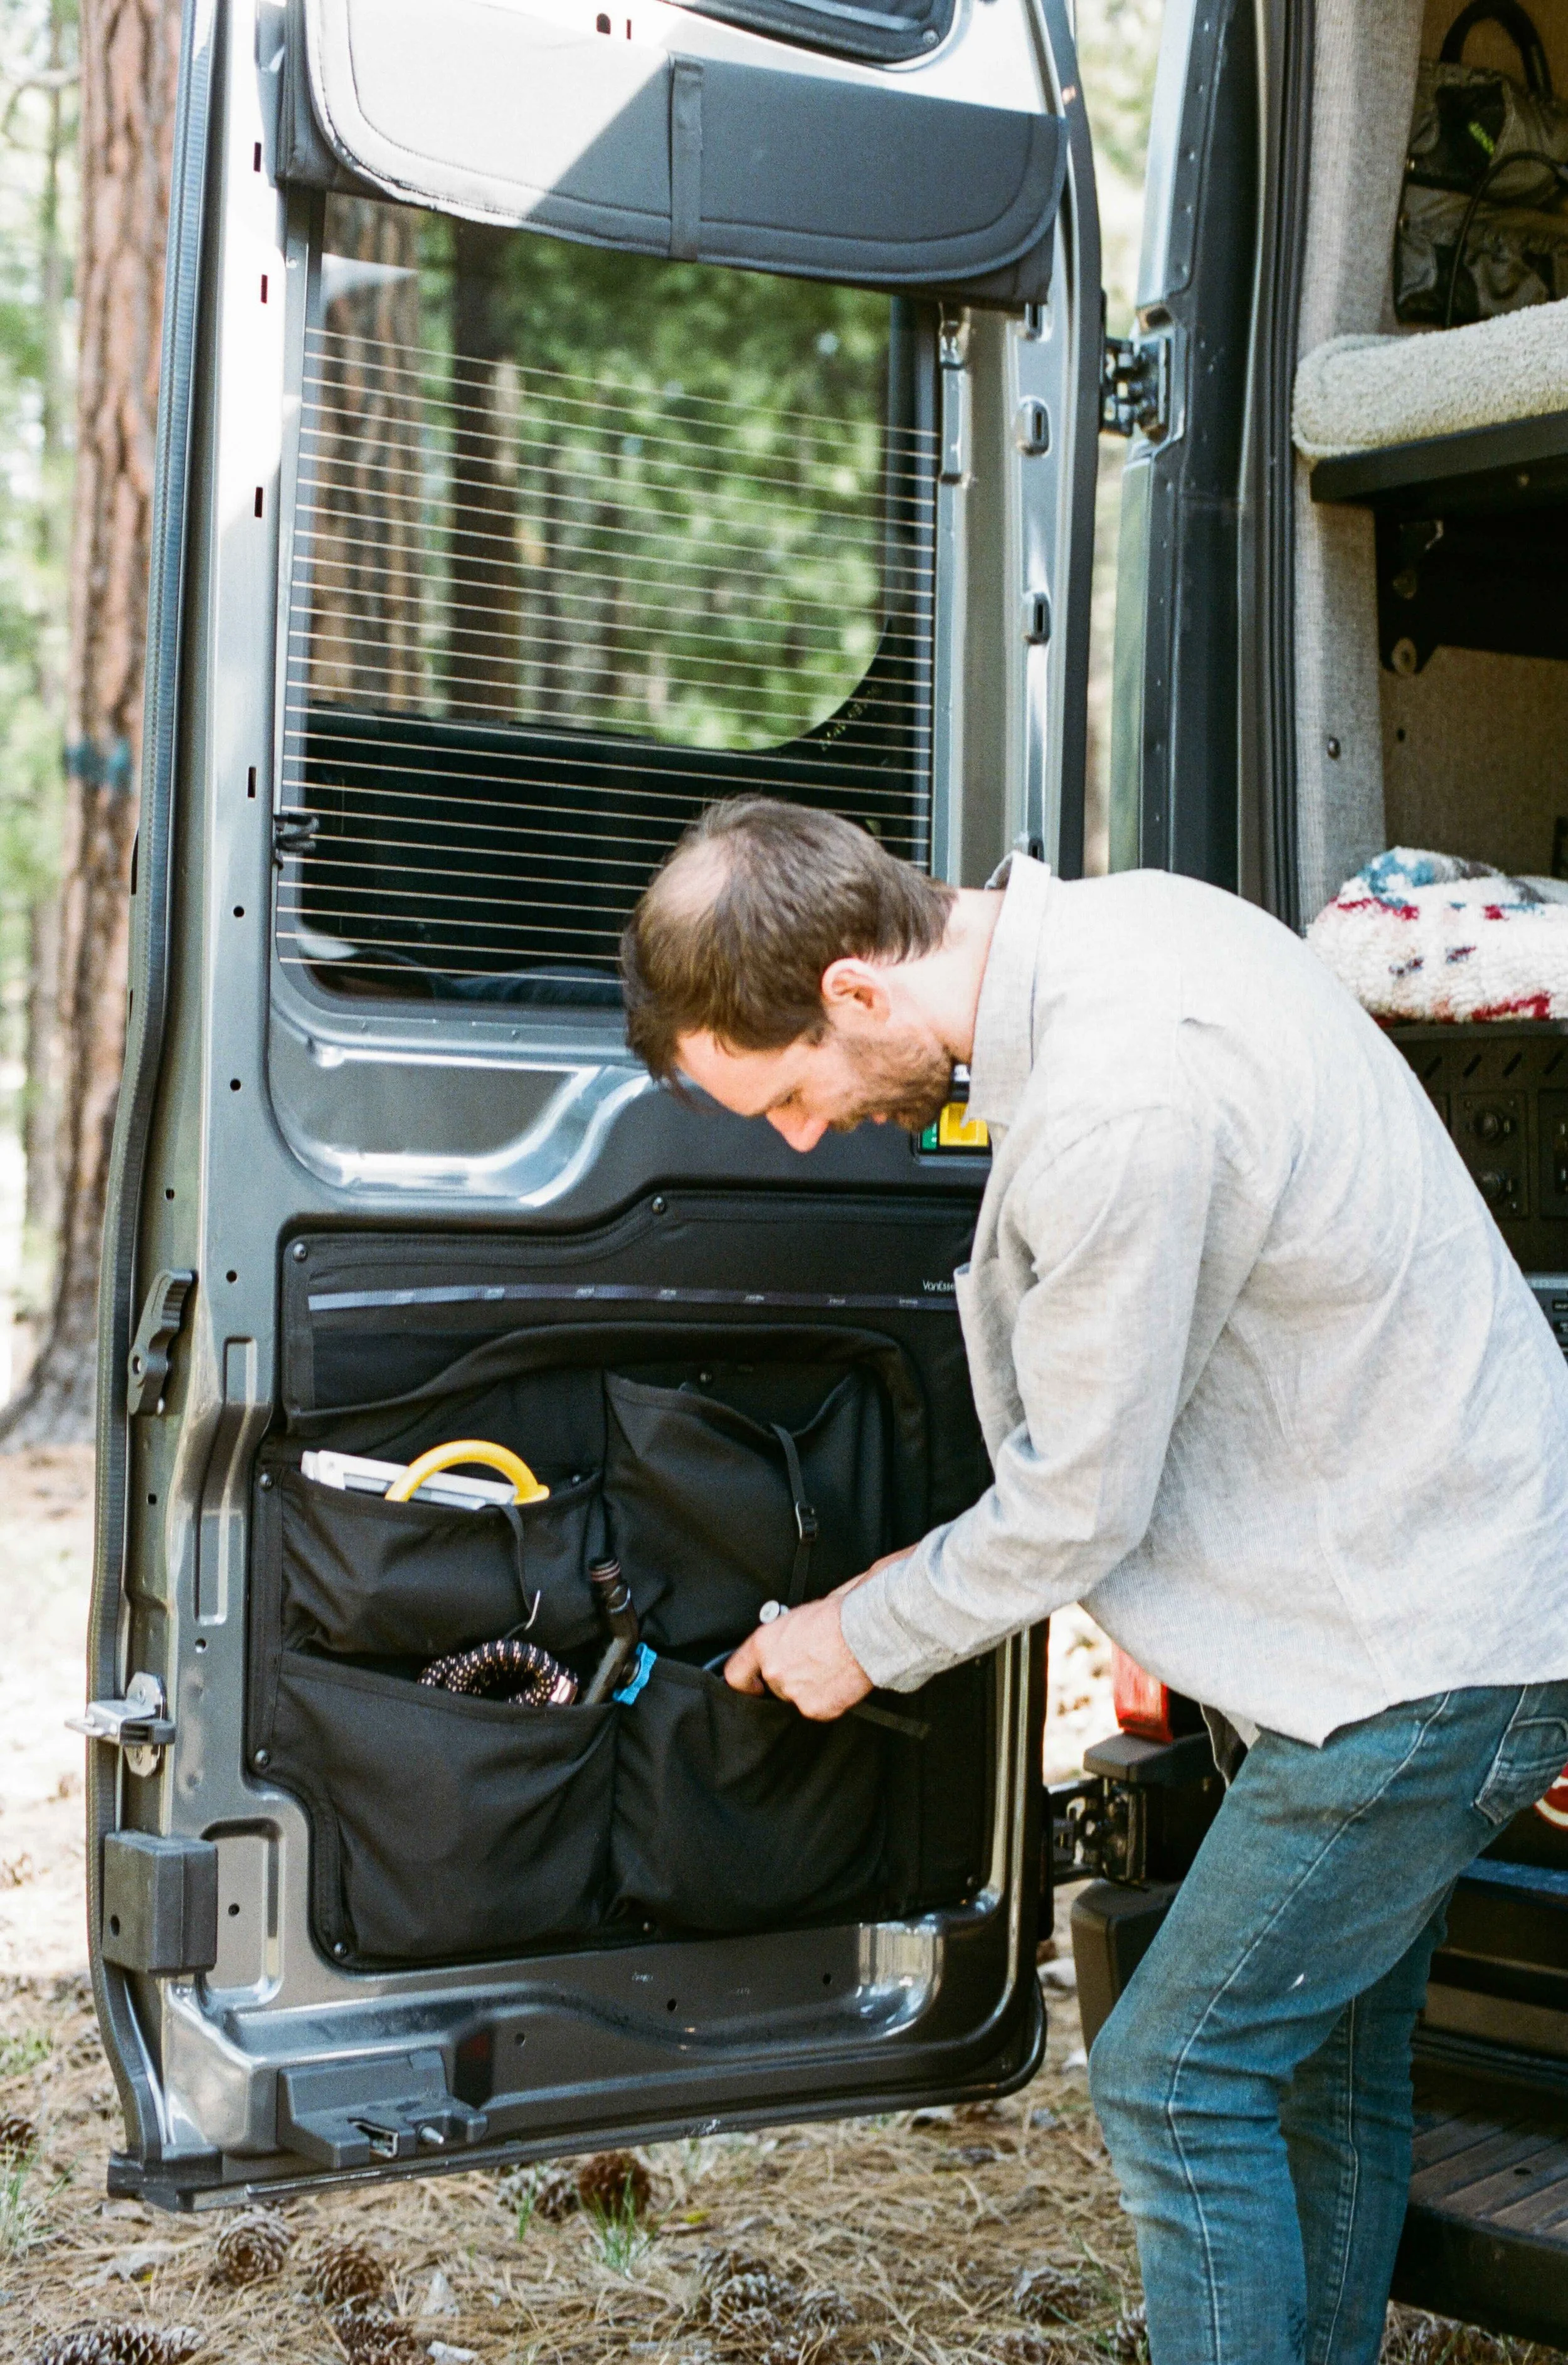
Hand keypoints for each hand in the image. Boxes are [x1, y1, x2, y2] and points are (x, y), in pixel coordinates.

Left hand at [723, 1551, 906, 1719]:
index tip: (753, 1685)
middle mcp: (774, 1671)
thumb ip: (784, 1636)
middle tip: (813, 1664)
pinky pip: (819, 1707)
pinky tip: (840, 1680)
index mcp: (764, 1644)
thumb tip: (788, 1640)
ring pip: (797, 1696)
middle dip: (791, 1677)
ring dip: (810, 1687)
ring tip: (831, 1668)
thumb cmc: (838, 1615)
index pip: (736, 1673)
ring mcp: (794, 1693)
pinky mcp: (816, 1708)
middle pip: (775, 1685)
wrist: (865, 1632)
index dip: (744, 1682)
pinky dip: (829, 1698)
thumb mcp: (800, 1616)